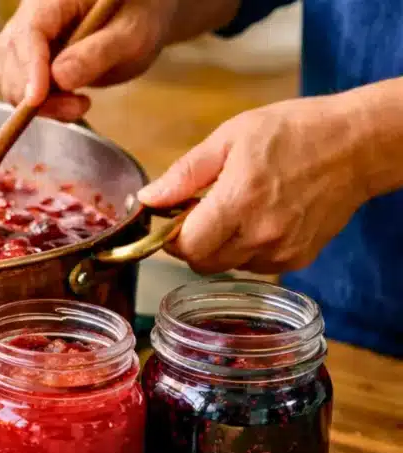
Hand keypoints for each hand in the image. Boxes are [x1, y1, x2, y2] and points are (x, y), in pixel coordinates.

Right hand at [0, 0, 178, 120]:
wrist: (141, 16)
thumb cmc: (141, 14)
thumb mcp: (131, 33)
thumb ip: (98, 53)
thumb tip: (60, 78)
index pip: (29, 33)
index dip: (29, 67)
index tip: (37, 99)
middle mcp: (31, 16)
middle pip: (12, 58)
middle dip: (34, 91)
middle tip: (79, 107)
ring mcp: (27, 40)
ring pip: (11, 77)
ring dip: (38, 102)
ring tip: (79, 106)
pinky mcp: (30, 61)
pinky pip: (20, 86)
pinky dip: (40, 104)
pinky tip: (68, 104)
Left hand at [137, 95, 374, 274]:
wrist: (357, 145)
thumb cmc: (294, 132)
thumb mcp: (230, 138)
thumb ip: (184, 174)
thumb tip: (148, 199)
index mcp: (239, 201)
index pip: (186, 246)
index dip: (172, 236)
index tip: (175, 218)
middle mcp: (261, 234)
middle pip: (203, 263)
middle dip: (193, 243)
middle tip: (203, 213)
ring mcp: (282, 250)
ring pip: (228, 266)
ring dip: (221, 247)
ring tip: (238, 211)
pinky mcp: (299, 258)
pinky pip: (256, 266)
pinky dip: (249, 250)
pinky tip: (261, 220)